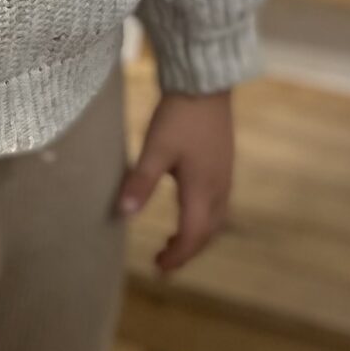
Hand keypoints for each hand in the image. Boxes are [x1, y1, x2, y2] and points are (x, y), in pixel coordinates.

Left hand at [116, 91, 233, 272]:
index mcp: (202, 188)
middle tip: (163, 261)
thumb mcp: (155, 149)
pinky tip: (186, 209)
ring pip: (215, 220)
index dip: (176, 256)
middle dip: (187, 251)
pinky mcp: (224, 165)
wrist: (205, 83)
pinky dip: (202, 218)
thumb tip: (125, 214)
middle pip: (207, 233)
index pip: (192, 235)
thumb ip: (141, 182)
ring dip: (196, 235)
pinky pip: (217, 204)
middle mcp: (219, 187)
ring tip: (172, 241)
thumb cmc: (179, 116)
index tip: (157, 267)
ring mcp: (225, 176)